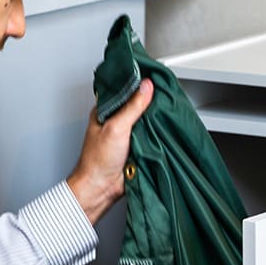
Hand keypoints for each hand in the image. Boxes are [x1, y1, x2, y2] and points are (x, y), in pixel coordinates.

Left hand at [67, 79, 153, 224]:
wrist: (101, 188)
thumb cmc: (98, 160)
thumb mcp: (117, 127)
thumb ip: (132, 106)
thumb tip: (146, 87)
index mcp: (105, 110)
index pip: (123, 89)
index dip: (137, 82)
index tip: (153, 76)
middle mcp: (115, 120)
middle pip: (136, 103)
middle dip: (150, 99)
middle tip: (164, 91)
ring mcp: (127, 133)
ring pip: (145, 119)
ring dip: (155, 116)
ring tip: (167, 106)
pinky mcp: (137, 146)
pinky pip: (151, 134)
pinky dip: (158, 131)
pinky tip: (165, 126)